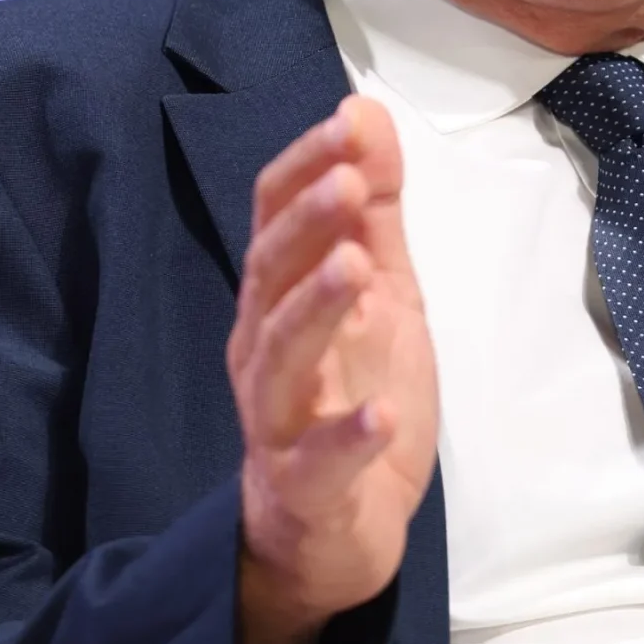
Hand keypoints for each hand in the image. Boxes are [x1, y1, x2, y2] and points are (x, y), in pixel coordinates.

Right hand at [226, 97, 437, 643]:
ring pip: (280, 359)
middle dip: (307, 224)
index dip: (308, 166)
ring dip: (316, 310)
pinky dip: (344, 437)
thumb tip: (364, 110)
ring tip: (356, 268)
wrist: (336, 533)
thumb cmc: (351, 395)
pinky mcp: (302, 488)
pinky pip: (314, 463)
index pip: (273, 215)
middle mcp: (263, 349)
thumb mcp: (380, 293)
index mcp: (279, 296)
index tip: (351, 124)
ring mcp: (276, 420)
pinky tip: (378, 416)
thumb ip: (372, 211)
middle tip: (348, 179)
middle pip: (270, 275)